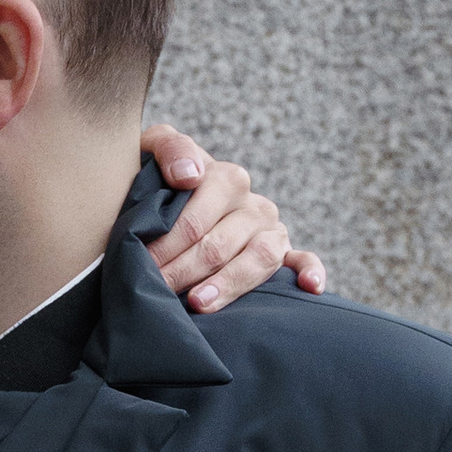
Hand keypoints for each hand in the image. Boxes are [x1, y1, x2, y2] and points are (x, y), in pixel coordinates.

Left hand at [141, 124, 326, 309]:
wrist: (171, 196)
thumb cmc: (158, 180)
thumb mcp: (153, 152)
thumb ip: (170, 148)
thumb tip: (190, 175)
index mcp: (226, 179)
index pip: (195, 220)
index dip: (165, 245)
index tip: (141, 264)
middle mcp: (253, 204)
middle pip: (220, 246)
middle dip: (182, 272)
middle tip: (155, 290)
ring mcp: (270, 229)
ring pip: (259, 258)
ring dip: (228, 284)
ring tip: (198, 302)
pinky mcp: (284, 251)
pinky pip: (304, 259)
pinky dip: (310, 271)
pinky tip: (309, 286)